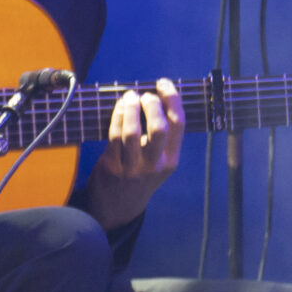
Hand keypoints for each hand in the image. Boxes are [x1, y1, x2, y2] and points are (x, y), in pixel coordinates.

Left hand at [87, 77, 183, 230]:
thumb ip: (160, 137)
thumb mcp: (158, 162)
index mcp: (171, 160)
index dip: (173, 99)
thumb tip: (152, 98)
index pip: (178, 125)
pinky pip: (114, 136)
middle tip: (145, 95)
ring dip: (130, 108)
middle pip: (159, 128)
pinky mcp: (113, 166)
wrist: (119, 207)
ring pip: (132, 131)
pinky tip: (118, 108)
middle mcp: (155, 164)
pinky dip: (116, 117)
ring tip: (130, 96)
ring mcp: (133, 167)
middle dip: (152, 105)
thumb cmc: (139, 175)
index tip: (164, 84)